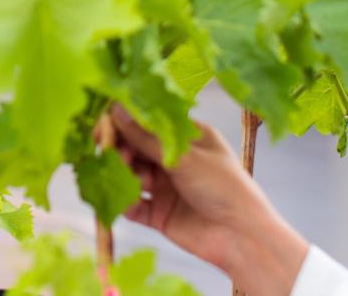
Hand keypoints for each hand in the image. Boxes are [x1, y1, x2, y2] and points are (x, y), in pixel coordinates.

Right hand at [111, 106, 308, 295]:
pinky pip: (132, 204)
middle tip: (112, 153)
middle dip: (121, 150)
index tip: (104, 126)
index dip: (124, 123)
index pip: (148, 123)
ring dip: (126, 174)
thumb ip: (146, 137)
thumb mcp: (184, 157)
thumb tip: (115, 109)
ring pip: (131, 174)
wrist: (243, 238)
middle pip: (135, 148)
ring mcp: (165, 186)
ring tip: (136, 180)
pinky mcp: (158, 213)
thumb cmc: (225, 187)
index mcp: (185, 137)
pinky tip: (122, 201)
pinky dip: (124, 202)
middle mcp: (173, 159)